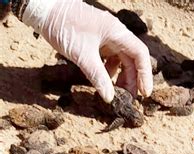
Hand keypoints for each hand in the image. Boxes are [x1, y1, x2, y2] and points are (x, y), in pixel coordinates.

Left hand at [34, 0, 152, 101]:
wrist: (43, 9)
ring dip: (121, 77)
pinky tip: (103, 81)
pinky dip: (109, 71)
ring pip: (122, 60)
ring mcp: (107, 37)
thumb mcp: (82, 56)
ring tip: (117, 93)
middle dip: (132, 80)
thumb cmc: (64, 26)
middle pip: (132, 60)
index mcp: (117, 33)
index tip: (144, 93)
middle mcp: (116, 34)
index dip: (145, 75)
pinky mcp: (97, 40)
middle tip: (128, 98)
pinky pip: (110, 58)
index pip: (140, 55)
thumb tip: (110, 98)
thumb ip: (98, 77)